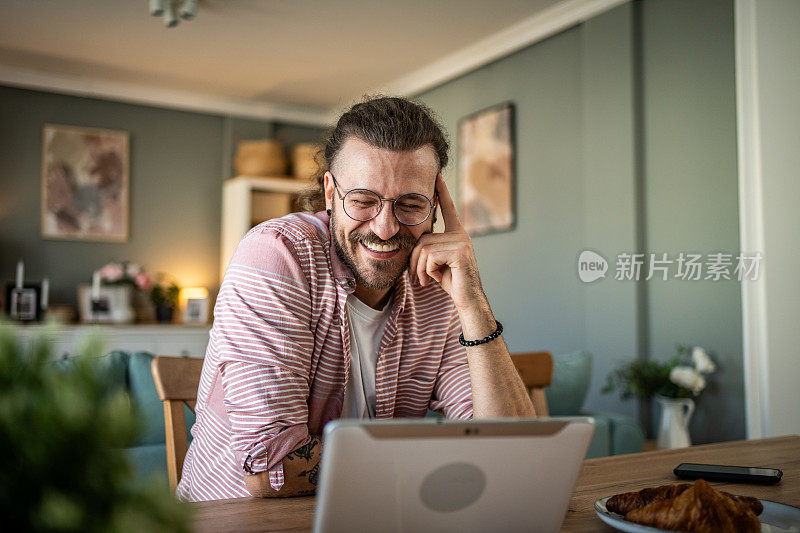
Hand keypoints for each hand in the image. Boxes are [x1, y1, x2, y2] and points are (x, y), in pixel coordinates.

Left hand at [409, 174, 486, 311]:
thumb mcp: (436, 262)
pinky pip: (429, 257)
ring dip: (420, 268)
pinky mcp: (459, 252)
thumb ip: (428, 248)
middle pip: (422, 239)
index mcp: (457, 234)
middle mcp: (461, 234)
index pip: (448, 209)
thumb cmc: (451, 281)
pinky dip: (427, 271)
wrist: (467, 299)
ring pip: (424, 249)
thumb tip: (415, 241)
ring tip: (427, 279)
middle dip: (415, 260)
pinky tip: (436, 279)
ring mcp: (461, 242)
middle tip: (420, 276)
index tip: (437, 176)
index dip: (442, 192)